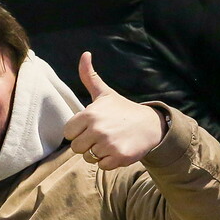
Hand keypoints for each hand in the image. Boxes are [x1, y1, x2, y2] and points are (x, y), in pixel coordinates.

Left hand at [65, 52, 165, 169]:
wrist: (150, 125)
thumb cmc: (122, 110)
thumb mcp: (104, 93)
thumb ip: (89, 76)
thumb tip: (85, 53)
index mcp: (89, 115)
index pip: (69, 133)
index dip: (78, 131)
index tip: (91, 126)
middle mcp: (97, 129)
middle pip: (77, 148)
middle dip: (87, 144)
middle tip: (102, 135)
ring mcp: (108, 144)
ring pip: (89, 157)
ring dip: (98, 153)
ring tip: (111, 141)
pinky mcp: (118, 158)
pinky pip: (102, 166)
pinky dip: (109, 161)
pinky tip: (118, 149)